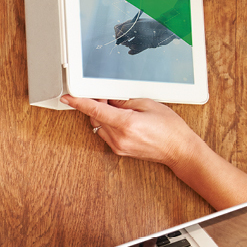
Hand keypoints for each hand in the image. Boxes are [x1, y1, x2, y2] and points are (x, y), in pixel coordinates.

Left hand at [61, 95, 204, 167]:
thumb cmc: (170, 128)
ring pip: (98, 126)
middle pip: (95, 117)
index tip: (67, 97)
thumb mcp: (148, 105)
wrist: (179, 150)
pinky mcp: (119, 151)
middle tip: (107, 96)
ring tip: (119, 109)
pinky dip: (107, 124)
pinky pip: (105, 134)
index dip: (78, 102)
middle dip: (96, 104)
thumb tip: (108, 98)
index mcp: (126, 123)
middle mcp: (119, 137)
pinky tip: (121, 119)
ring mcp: (118, 146)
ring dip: (102, 115)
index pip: (95, 110)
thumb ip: (124, 101)